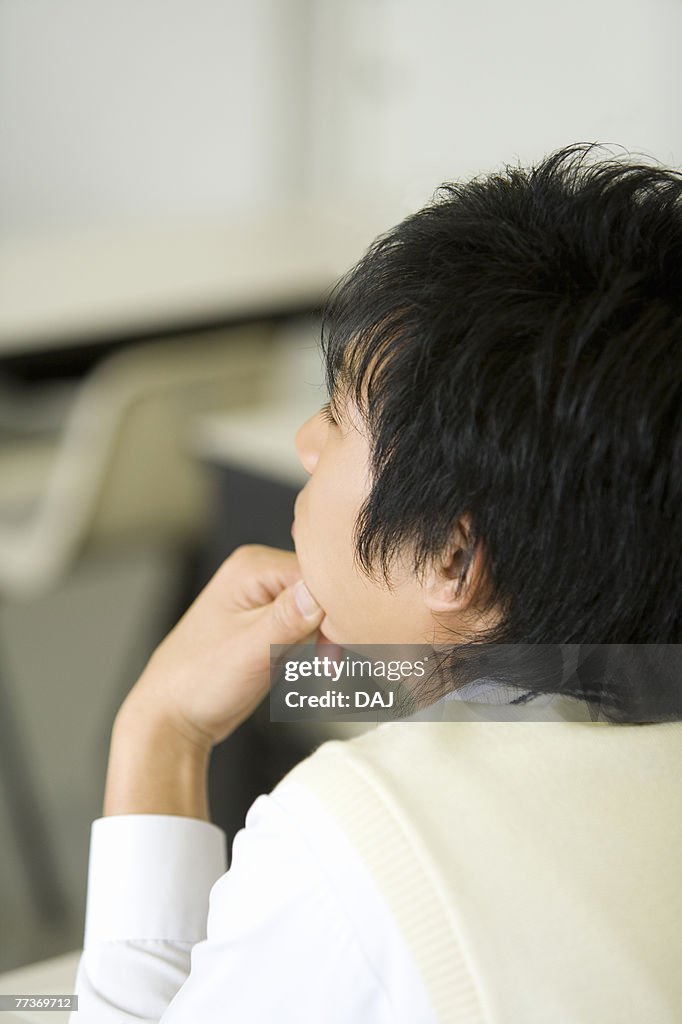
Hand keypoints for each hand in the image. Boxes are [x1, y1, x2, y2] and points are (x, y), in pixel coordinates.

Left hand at [120, 544, 324, 753]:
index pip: (316, 572)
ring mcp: (265, 597)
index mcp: (251, 567)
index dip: (333, 607)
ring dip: (326, 637)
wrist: (175, 715)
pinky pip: (310, 623)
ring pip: (320, 608)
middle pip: (321, 588)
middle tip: (329, 659)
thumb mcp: (249, 650)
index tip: (337, 642)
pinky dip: (316, 644)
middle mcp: (259, 574)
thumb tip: (320, 592)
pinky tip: (311, 661)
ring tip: (321, 663)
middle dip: (331, 624)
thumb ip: (287, 618)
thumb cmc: (199, 681)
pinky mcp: (270, 621)